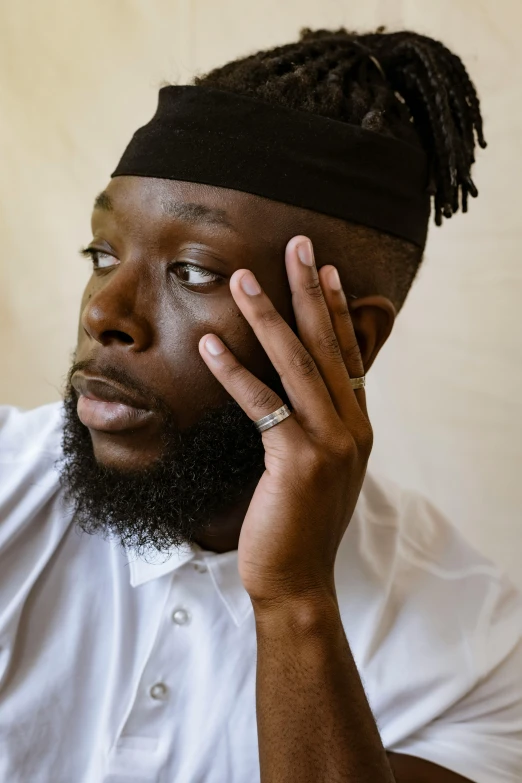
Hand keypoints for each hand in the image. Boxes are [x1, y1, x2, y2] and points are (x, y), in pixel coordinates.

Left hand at [198, 236, 372, 606]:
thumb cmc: (301, 522)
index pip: (348, 354)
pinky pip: (262, 406)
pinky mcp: (298, 462)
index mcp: (357, 426)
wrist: (298, 580)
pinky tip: (210, 346)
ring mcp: (330, 444)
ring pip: (296, 365)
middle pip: (327, 346)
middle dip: (309, 291)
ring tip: (242, 279)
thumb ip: (318, 426)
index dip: (337, 309)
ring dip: (268, 317)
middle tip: (297, 245)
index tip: (326, 270)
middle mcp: (351, 428)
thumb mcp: (321, 467)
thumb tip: (299, 392)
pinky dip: (235, 373)